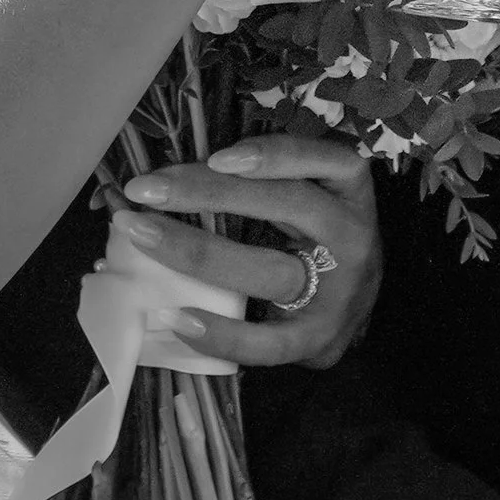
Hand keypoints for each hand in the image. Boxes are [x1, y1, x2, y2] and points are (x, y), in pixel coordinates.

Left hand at [111, 134, 379, 367]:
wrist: (357, 310)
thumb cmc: (316, 238)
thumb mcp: (309, 197)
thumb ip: (260, 184)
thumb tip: (169, 176)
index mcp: (349, 190)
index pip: (323, 159)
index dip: (273, 156)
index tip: (216, 157)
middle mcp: (352, 235)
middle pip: (286, 206)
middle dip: (209, 192)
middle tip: (145, 188)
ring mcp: (339, 293)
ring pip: (269, 271)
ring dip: (198, 253)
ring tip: (142, 236)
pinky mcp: (320, 341)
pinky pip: (267, 342)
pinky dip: (220, 333)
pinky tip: (175, 317)